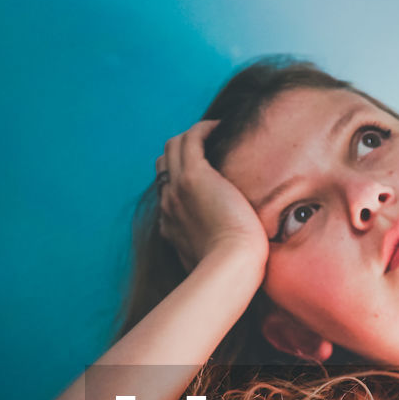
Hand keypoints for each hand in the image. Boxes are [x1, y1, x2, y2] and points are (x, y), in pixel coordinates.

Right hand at [155, 120, 268, 273]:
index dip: (181, 174)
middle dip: (182, 151)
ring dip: (192, 135)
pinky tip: (221, 128)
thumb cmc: (231, 271)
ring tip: (216, 132)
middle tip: (210, 147)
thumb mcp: (215, 263)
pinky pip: (190, 139)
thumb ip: (216, 254)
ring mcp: (177, 189)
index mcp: (170, 224)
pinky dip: (204, 129)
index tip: (207, 170)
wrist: (229, 267)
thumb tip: (233, 256)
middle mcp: (168, 204)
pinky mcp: (193, 177)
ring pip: (172, 147)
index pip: (167, 189)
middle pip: (164, 163)